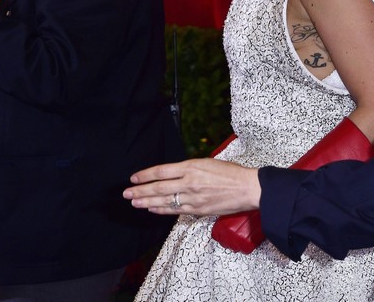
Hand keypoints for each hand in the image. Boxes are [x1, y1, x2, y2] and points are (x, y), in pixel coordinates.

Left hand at [123, 158, 260, 215]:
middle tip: (126, 193)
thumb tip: (173, 173)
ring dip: (147, 202)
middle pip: (158, 187)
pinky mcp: (198, 210)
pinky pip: (175, 210)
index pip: (161, 171)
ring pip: (164, 200)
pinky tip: (152, 209)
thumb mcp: (207, 162)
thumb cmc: (230, 172)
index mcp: (191, 166)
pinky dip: (162, 209)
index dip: (145, 175)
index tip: (134, 178)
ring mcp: (193, 197)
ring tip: (134, 202)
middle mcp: (189, 182)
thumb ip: (188, 168)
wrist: (247, 188)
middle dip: (140, 191)